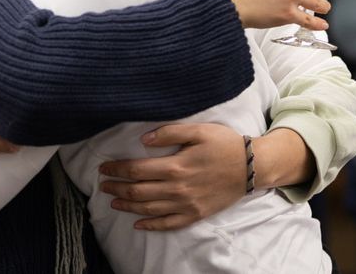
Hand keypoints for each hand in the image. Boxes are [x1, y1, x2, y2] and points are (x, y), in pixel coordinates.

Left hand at [98, 123, 247, 230]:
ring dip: (128, 205)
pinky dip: (151, 225)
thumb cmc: (224, 145)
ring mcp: (187, 204)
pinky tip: (138, 224)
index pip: (137, 170)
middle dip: (117, 188)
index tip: (104, 168)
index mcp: (176, 166)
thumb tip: (144, 140)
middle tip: (103, 185)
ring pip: (149, 209)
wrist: (252, 167)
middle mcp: (178, 188)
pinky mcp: (196, 214)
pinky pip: (169, 224)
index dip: (117, 169)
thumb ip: (169, 132)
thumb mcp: (198, 130)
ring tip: (114, 201)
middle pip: (139, 191)